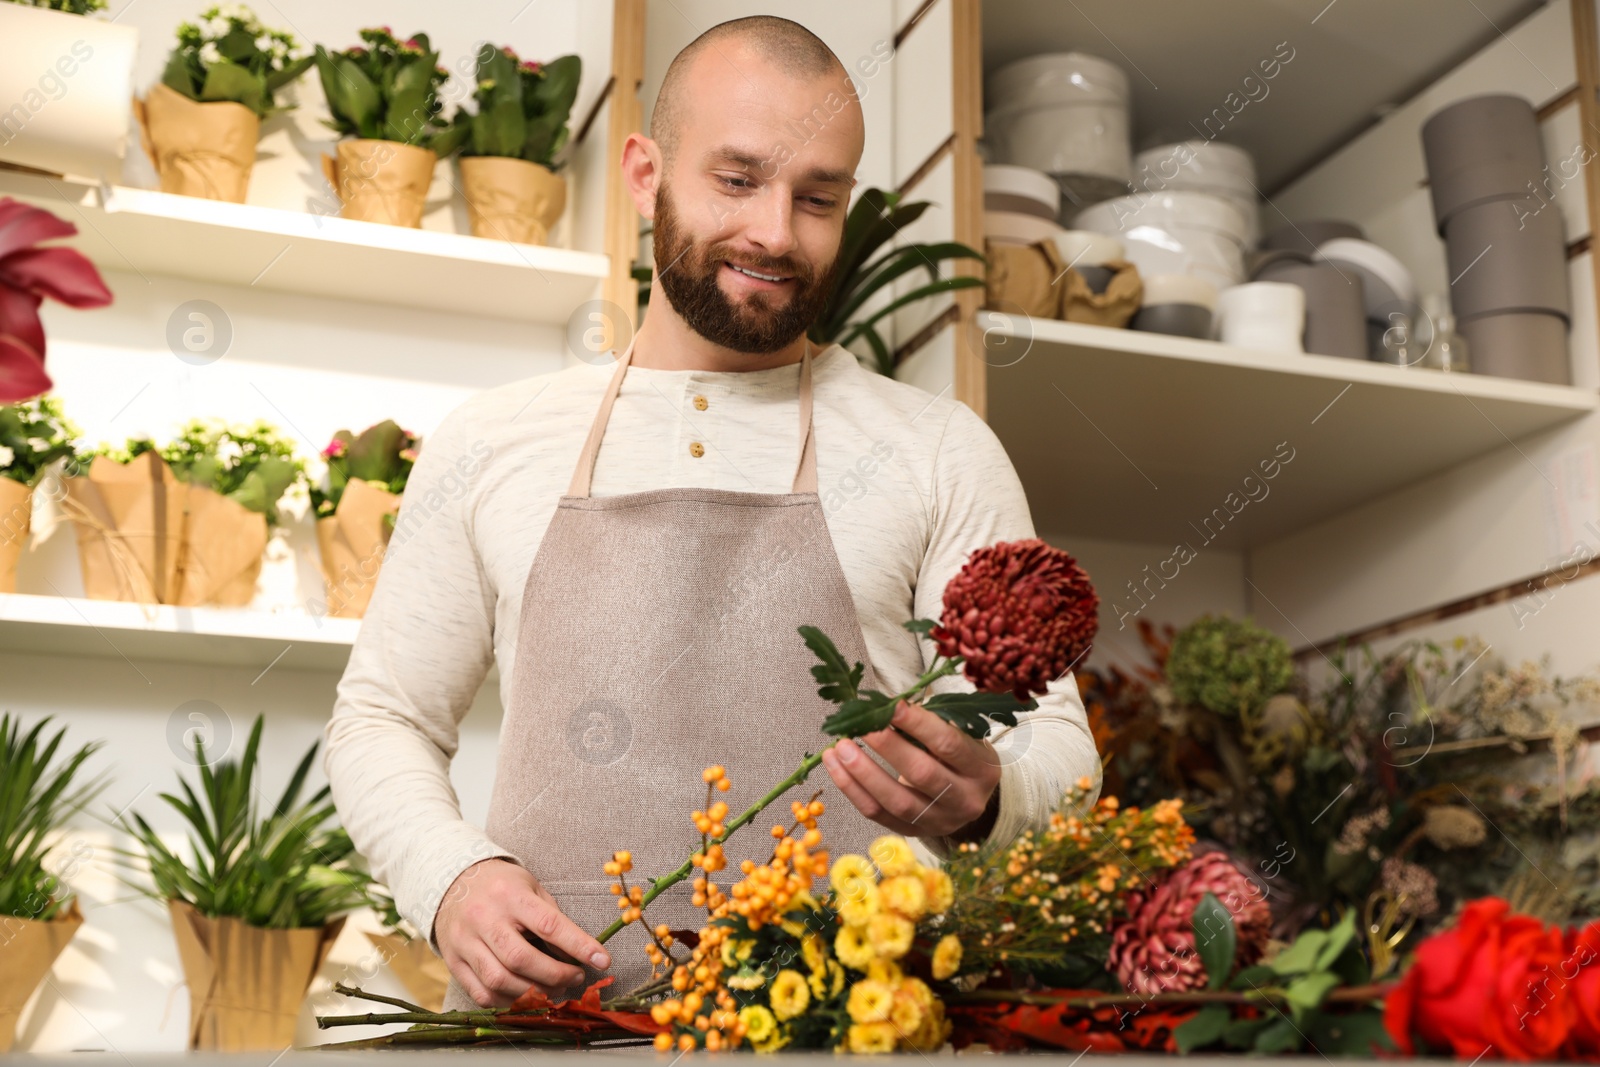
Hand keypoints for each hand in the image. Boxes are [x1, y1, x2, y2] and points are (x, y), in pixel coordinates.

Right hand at [433, 857, 610, 1006]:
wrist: (453, 881)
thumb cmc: (502, 886)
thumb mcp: (531, 888)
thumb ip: (552, 918)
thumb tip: (578, 953)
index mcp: (510, 895)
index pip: (549, 925)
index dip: (579, 946)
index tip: (603, 960)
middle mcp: (484, 918)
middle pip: (521, 959)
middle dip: (555, 976)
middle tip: (576, 978)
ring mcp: (465, 942)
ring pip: (500, 980)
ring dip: (534, 994)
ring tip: (554, 990)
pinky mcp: (453, 961)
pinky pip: (481, 993)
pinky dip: (508, 1002)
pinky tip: (526, 997)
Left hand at [820, 700, 1000, 838]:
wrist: (967, 797)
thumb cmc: (960, 756)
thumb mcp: (961, 736)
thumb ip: (931, 724)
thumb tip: (886, 708)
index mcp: (982, 769)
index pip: (948, 744)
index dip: (919, 724)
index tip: (892, 706)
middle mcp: (965, 800)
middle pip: (922, 774)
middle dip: (888, 748)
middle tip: (860, 725)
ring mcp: (939, 821)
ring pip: (896, 801)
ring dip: (862, 773)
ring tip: (837, 748)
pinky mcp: (913, 832)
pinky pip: (877, 814)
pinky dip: (852, 790)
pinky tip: (835, 767)